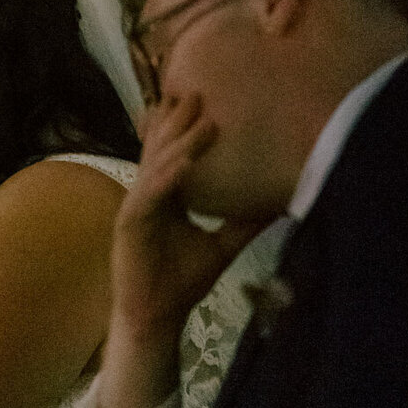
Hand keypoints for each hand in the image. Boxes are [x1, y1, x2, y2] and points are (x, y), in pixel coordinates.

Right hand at [112, 93, 254, 342]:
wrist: (156, 318)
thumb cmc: (181, 283)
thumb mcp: (222, 246)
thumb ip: (242, 224)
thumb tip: (278, 207)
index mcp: (163, 198)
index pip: (172, 155)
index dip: (185, 128)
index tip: (206, 100)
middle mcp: (146, 197)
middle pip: (161, 150)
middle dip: (178, 120)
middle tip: (199, 90)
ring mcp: (135, 208)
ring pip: (157, 166)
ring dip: (180, 141)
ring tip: (202, 118)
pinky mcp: (129, 225)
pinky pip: (150, 194)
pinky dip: (169, 177)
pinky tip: (186, 161)